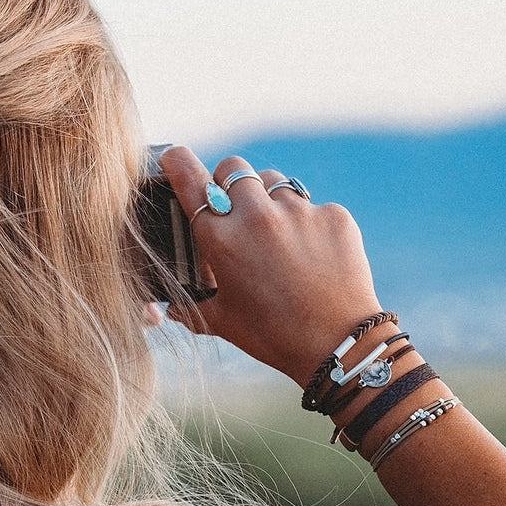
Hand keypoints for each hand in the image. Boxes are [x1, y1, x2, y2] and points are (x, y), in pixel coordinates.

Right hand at [158, 146, 381, 385]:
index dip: (177, 161)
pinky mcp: (333, 215)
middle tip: (234, 207)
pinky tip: (311, 253)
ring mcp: (298, 211)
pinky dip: (307, 222)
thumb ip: (190, 306)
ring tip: (276, 232)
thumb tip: (168, 309)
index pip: (188, 176)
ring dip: (268, 198)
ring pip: (273, 180)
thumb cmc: (272, 336)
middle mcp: (256, 215)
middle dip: (228, 181)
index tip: (175, 160)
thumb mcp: (221, 321)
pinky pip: (312, 205)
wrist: (336, 345)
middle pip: (232, 168)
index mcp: (220, 238)